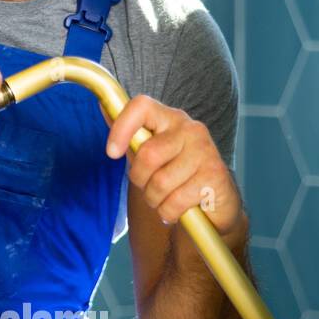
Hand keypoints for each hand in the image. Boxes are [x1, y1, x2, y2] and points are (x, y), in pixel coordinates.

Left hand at [105, 95, 245, 244]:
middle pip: (148, 154)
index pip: (141, 107)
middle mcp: (190, 129)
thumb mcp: (148, 153)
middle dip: (140, 179)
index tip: (111, 153)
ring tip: (164, 198)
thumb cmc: (174, 174)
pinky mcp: (215, 175)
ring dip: (155, 199)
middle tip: (149, 186)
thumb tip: (103, 106)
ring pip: (161, 182)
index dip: (121, 128)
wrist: (213, 201)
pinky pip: (176, 201)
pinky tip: (176, 208)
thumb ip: (129, 134)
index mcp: (169, 118)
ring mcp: (206, 151)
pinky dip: (169, 212)